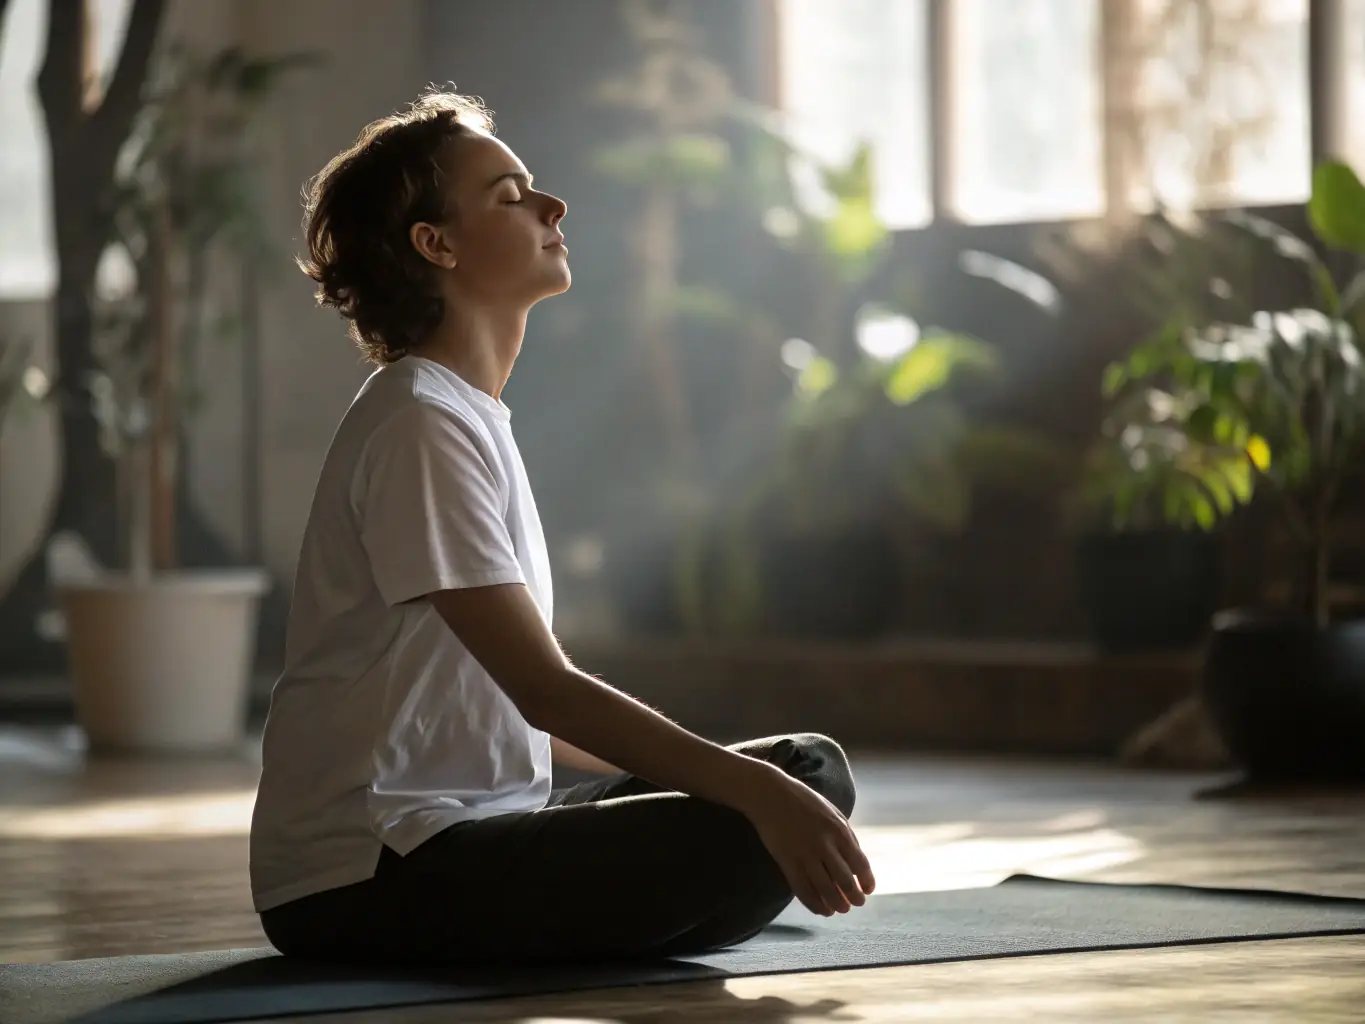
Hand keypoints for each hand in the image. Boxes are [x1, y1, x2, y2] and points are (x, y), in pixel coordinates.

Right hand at [742, 767, 875, 916]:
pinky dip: (814, 904)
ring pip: (825, 890)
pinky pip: (803, 890)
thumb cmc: (804, 801)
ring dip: (836, 904)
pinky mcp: (787, 861)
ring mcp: (805, 854)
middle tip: (856, 904)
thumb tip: (857, 863)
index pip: (860, 864)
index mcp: (840, 831)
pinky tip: (820, 908)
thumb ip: (846, 836)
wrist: (770, 794)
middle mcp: (825, 845)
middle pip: (845, 881)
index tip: (868, 890)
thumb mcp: (833, 812)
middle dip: (854, 897)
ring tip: (839, 909)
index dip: (866, 881)